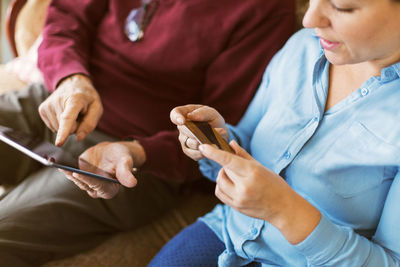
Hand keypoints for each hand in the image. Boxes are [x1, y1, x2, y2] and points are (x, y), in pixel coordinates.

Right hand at [38, 74, 102, 145]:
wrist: (72, 83)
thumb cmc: (87, 97)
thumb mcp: (97, 108)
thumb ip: (90, 124)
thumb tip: (78, 138)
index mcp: (74, 99)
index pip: (67, 118)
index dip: (64, 132)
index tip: (59, 143)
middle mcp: (58, 101)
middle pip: (67, 128)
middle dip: (75, 125)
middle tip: (79, 113)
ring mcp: (48, 105)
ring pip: (59, 129)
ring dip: (67, 125)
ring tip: (71, 112)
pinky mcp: (42, 109)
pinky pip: (53, 127)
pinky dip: (60, 124)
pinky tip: (63, 113)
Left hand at [60, 140, 145, 198]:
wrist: (115, 151)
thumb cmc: (123, 156)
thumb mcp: (125, 161)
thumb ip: (125, 172)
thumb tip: (133, 183)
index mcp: (110, 189)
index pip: (96, 185)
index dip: (87, 180)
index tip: (77, 173)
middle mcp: (97, 189)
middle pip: (83, 183)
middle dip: (73, 176)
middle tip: (62, 168)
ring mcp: (88, 183)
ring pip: (75, 179)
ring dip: (66, 172)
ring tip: (55, 163)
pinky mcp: (80, 176)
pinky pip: (71, 173)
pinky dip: (64, 167)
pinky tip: (55, 160)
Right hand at [170, 104, 227, 160]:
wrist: (220, 134)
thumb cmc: (213, 120)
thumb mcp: (211, 113)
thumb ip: (202, 113)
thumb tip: (190, 116)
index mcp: (184, 114)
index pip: (174, 114)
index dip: (176, 117)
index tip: (183, 121)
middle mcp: (181, 127)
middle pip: (183, 130)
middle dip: (196, 132)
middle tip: (209, 132)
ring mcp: (184, 140)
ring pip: (190, 143)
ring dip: (203, 142)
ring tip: (215, 138)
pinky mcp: (189, 151)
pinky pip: (194, 153)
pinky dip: (203, 151)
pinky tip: (211, 147)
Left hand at [199, 141, 320, 243]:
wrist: (283, 208)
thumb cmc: (275, 184)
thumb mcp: (261, 167)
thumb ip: (243, 155)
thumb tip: (230, 143)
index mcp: (253, 173)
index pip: (228, 161)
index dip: (213, 153)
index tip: (203, 147)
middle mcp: (244, 186)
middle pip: (224, 169)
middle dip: (227, 165)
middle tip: (237, 166)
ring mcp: (239, 198)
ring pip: (219, 181)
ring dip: (222, 175)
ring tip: (234, 175)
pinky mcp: (236, 207)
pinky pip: (219, 192)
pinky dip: (221, 185)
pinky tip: (230, 184)